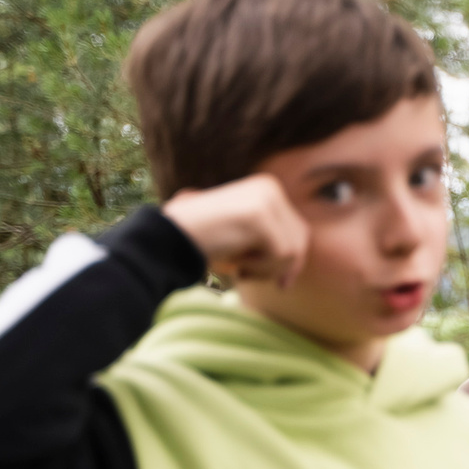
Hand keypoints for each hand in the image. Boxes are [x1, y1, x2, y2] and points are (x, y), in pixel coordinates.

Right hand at [162, 174, 310, 287]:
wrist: (168, 236)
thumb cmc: (204, 239)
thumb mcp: (244, 232)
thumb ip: (270, 236)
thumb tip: (298, 260)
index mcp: (268, 187)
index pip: (299, 230)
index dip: (291, 261)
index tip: (278, 281)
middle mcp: (270, 187)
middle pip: (300, 240)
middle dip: (281, 267)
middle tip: (252, 276)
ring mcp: (266, 199)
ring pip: (293, 251)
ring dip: (266, 269)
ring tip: (238, 266)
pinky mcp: (259, 216)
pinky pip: (281, 255)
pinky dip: (259, 268)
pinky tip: (236, 262)